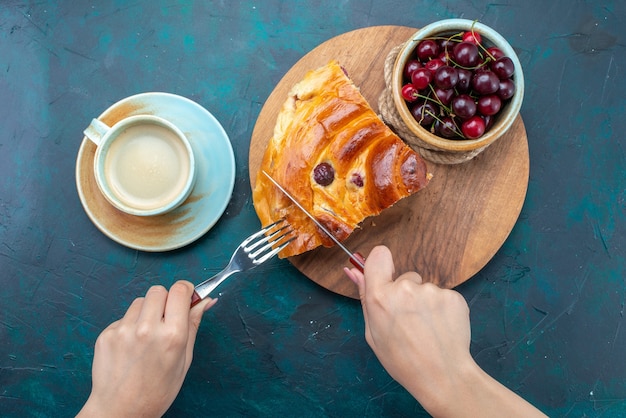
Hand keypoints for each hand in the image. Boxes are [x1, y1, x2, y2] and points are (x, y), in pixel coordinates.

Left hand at [77, 281, 216, 417]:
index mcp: (172, 335)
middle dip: (165, 300)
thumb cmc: (156, 390)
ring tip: (147, 336)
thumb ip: (193, 325)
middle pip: (159, 290)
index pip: (180, 290)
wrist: (120, 410)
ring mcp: (124, 330)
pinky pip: (124, 316)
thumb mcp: (184, 359)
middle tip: (166, 319)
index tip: (186, 296)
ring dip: (146, 311)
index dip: (185, 291)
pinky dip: (130, 325)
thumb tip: (205, 301)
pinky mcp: (107, 334)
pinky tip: (131, 346)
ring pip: (140, 301)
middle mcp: (148, 328)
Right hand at [345, 246, 544, 417]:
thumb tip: (353, 270)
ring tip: (426, 328)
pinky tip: (440, 328)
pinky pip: (443, 296)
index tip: (386, 278)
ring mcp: (431, 291)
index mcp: (380, 297)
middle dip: (406, 293)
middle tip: (409, 321)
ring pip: (425, 289)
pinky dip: (442, 308)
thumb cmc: (402, 360)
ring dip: (425, 303)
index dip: (382, 265)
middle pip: (405, 277)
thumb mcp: (373, 333)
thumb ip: (365, 297)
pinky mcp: (453, 296)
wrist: (442, 376)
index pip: (379, 256)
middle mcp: (405, 288)